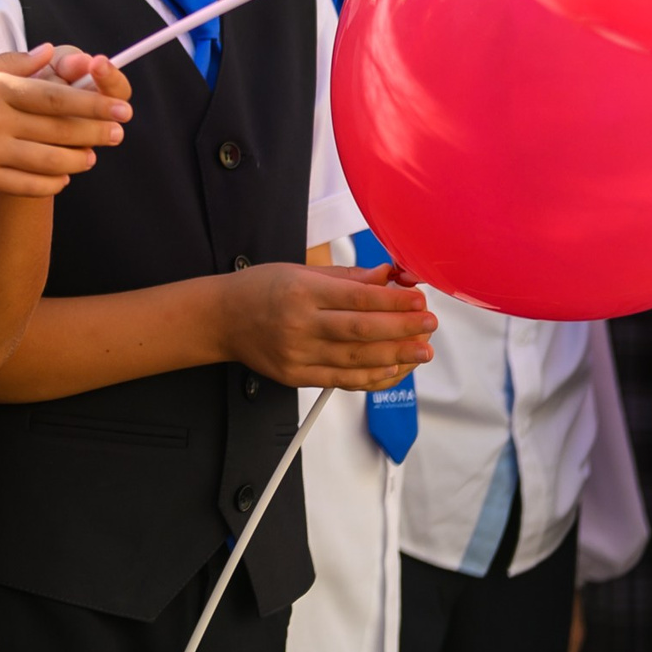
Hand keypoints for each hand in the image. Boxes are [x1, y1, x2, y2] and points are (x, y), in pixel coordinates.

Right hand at [0, 47, 130, 196]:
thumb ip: (8, 63)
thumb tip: (50, 56)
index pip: (55, 96)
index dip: (92, 103)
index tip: (117, 106)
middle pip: (59, 129)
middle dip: (96, 130)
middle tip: (119, 131)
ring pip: (48, 160)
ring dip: (78, 159)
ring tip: (94, 156)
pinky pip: (26, 184)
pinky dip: (50, 182)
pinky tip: (62, 176)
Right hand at [218, 262, 435, 389]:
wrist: (221, 319)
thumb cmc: (260, 289)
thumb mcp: (299, 271)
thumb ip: (346, 278)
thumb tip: (387, 279)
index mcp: (301, 292)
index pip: (358, 298)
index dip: (393, 301)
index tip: (419, 301)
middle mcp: (299, 324)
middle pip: (361, 331)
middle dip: (402, 329)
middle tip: (429, 326)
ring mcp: (297, 354)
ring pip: (356, 359)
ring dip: (395, 356)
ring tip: (422, 352)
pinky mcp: (296, 376)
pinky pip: (342, 380)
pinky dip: (370, 377)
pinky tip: (392, 370)